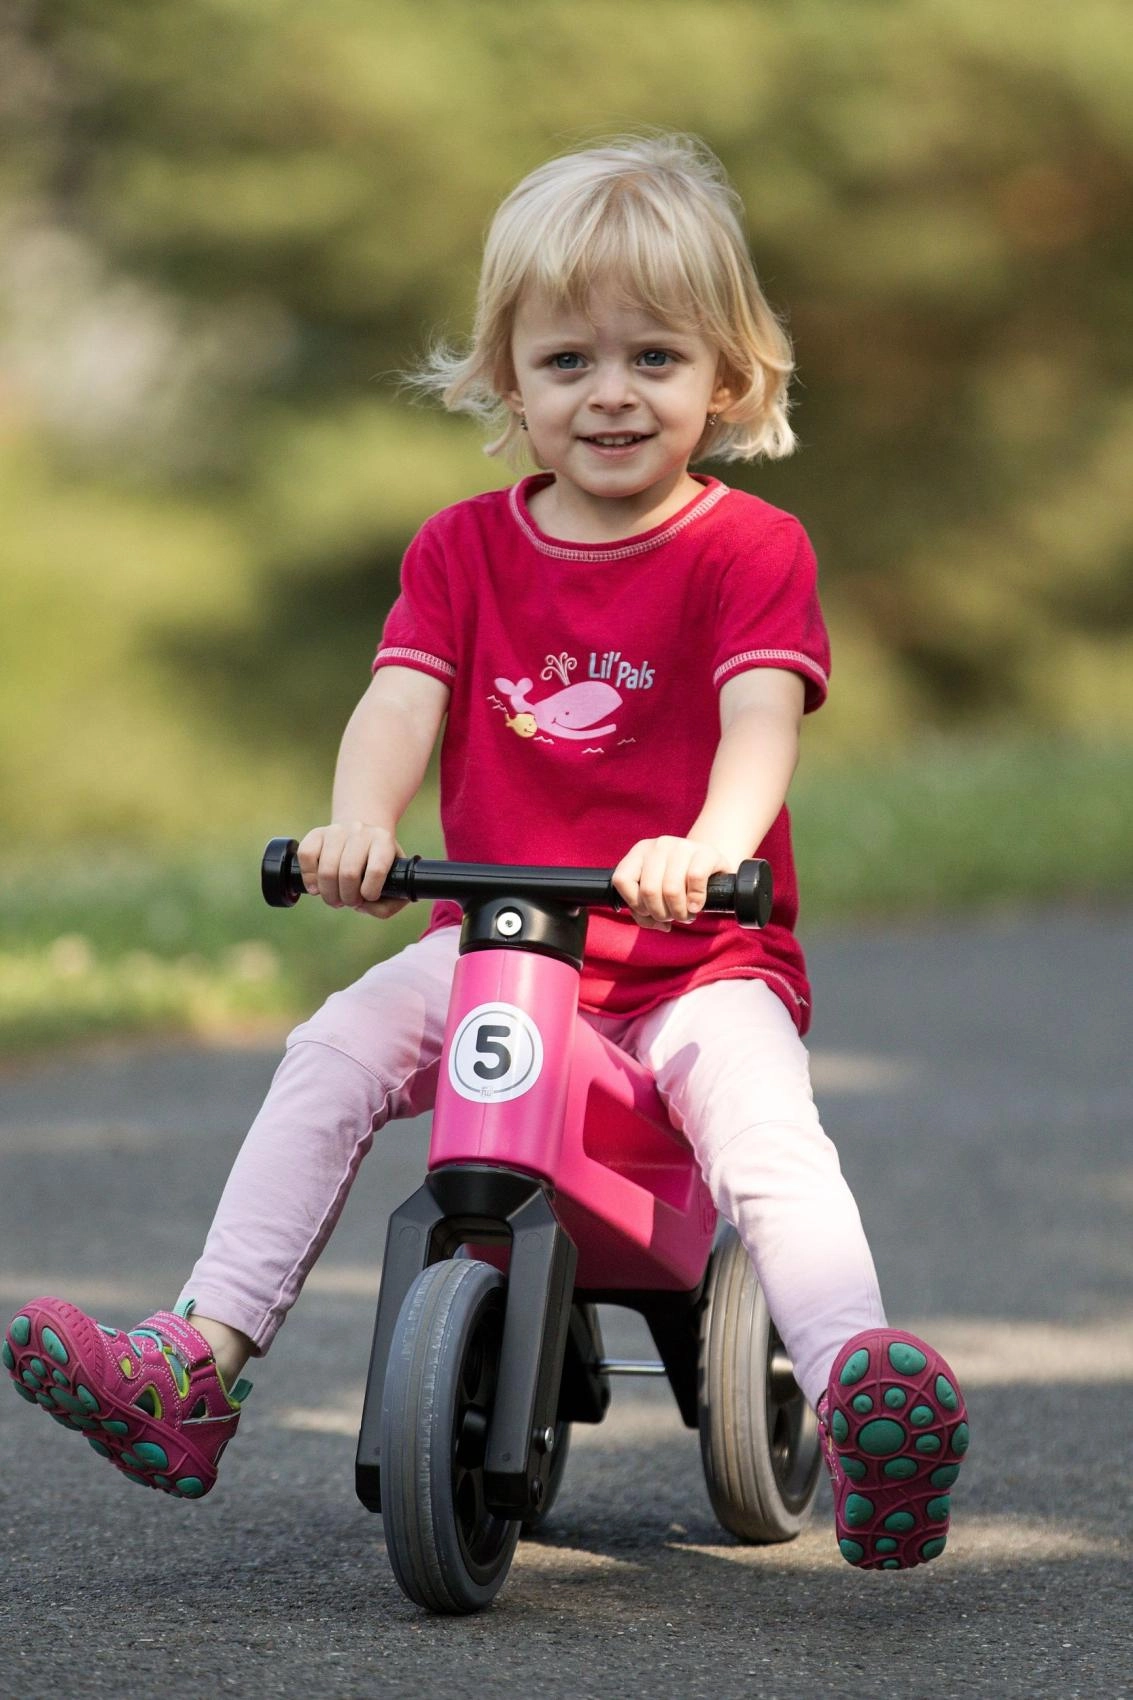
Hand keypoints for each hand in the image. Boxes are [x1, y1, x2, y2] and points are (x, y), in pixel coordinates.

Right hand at [296, 822, 407, 917]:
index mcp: (383, 840)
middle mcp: (360, 831)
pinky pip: (306, 856)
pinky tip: (316, 887)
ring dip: (329, 894)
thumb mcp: (394, 881)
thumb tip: (364, 906)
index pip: (376, 869)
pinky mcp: (317, 833)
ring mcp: (337, 830)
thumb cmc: (377, 866)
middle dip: (347, 897)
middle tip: (349, 902)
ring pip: (327, 870)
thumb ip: (388, 904)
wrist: (362, 836)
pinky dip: (309, 878)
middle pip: (348, 874)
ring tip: (335, 898)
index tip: (368, 897)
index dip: (370, 892)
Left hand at [612, 836, 730, 930]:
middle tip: (671, 917)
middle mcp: (658, 845)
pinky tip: (696, 906)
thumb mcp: (656, 894)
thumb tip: (657, 924)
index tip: (648, 911)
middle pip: (649, 890)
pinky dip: (695, 900)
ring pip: (671, 889)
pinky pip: (695, 879)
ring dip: (678, 912)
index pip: (622, 880)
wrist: (712, 868)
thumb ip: (645, 911)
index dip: (634, 904)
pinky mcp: (705, 852)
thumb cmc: (679, 884)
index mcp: (639, 851)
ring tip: (685, 915)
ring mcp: (682, 846)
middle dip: (660, 914)